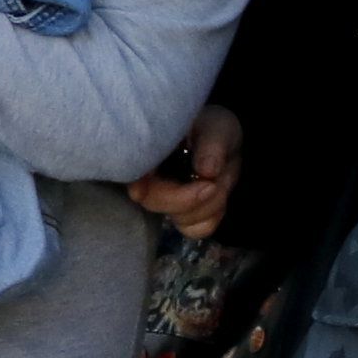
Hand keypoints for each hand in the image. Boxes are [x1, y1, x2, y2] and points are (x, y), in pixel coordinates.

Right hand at [127, 102, 245, 239]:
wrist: (224, 147)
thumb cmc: (213, 129)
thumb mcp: (218, 128)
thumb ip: (212, 145)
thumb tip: (206, 170)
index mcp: (147, 153)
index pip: (133, 173)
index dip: (138, 185)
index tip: (145, 191)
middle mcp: (146, 181)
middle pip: (153, 201)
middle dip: (190, 198)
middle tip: (216, 182)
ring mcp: (164, 201)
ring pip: (180, 218)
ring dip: (209, 204)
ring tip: (220, 180)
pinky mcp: (180, 217)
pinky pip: (195, 229)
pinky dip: (212, 215)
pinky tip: (216, 195)